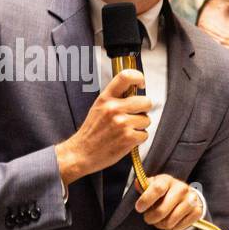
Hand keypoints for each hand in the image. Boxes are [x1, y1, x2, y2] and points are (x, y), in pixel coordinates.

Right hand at [55, 68, 150, 186]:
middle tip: (134, 116)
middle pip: (145, 101)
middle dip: (144, 110)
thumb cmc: (91, 132)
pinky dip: (138, 139)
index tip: (141, 84)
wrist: (81, 153)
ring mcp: (122, 123)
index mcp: (106, 98)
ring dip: (140, 126)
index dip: (138, 77)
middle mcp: (114, 108)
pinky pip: (144, 135)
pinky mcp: (128, 138)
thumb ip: (114, 98)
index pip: (126, 76)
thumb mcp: (98, 108)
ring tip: (126, 130)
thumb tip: (135, 91)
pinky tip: (125, 140)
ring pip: (146, 120)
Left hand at [134, 174, 203, 229]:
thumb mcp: (154, 185)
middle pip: (161, 210)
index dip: (146, 200)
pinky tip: (170, 222)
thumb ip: (144, 186)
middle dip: (150, 218)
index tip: (139, 208)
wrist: (185, 195)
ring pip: (169, 222)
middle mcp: (181, 188)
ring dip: (160, 225)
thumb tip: (137, 183)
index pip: (157, 189)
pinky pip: (178, 228)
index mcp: (168, 180)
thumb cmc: (164, 191)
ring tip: (158, 221)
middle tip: (148, 218)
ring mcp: (191, 200)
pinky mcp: (197, 211)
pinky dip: (171, 229)